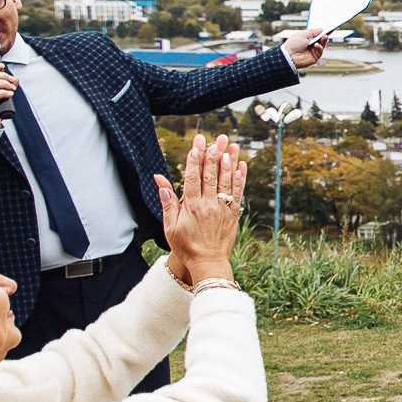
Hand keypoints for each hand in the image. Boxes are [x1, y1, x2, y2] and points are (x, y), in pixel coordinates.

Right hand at [156, 133, 247, 285]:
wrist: (207, 263)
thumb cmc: (185, 245)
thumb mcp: (170, 226)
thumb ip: (167, 202)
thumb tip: (159, 180)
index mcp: (191, 207)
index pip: (193, 179)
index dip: (195, 161)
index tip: (197, 145)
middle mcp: (208, 206)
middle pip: (210, 176)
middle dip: (213, 155)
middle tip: (216, 138)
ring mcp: (222, 209)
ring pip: (226, 182)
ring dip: (229, 162)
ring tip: (230, 145)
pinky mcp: (233, 214)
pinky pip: (237, 193)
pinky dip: (240, 179)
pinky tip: (241, 165)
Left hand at [283, 28, 325, 68]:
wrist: (289, 56)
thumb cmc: (293, 44)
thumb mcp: (303, 35)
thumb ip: (312, 32)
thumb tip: (321, 29)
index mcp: (307, 38)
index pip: (316, 34)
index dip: (322, 31)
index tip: (329, 27)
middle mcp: (310, 44)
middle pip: (320, 39)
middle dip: (324, 35)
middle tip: (329, 31)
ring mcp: (313, 51)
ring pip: (322, 45)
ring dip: (323, 40)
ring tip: (324, 36)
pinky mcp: (315, 57)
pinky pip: (320, 51)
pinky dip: (319, 47)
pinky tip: (316, 45)